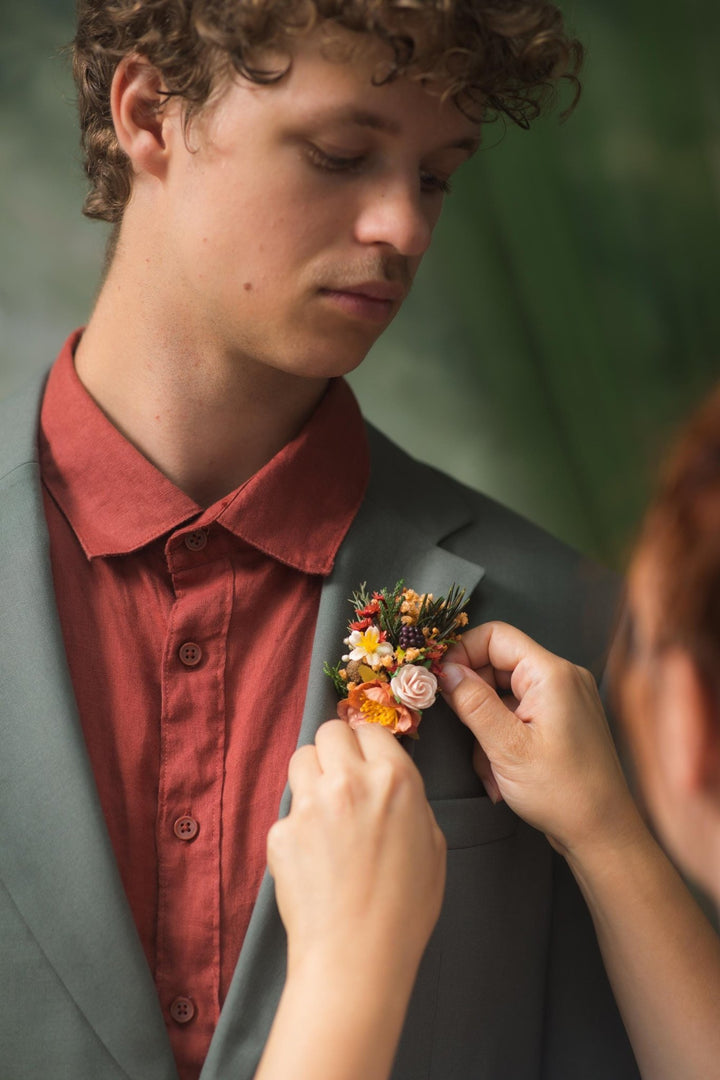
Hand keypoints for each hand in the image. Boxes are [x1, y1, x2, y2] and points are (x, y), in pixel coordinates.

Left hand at [267, 720, 445, 982]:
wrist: (356, 955)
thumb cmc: (404, 909)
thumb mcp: (432, 844)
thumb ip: (411, 800)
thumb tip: (392, 784)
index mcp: (394, 779)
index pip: (371, 728)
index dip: (369, 743)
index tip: (366, 757)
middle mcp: (349, 780)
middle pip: (331, 731)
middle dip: (336, 748)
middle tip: (342, 776)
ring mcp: (309, 803)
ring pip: (301, 757)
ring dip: (312, 775)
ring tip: (324, 810)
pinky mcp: (280, 830)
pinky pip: (287, 810)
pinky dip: (297, 826)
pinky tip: (313, 857)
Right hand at [440, 622, 636, 857]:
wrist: (604, 834)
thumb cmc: (562, 792)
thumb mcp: (506, 747)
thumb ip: (472, 703)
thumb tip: (445, 671)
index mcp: (552, 674)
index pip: (495, 636)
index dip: (462, 653)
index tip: (440, 682)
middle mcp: (561, 678)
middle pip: (497, 665)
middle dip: (474, 701)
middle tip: (465, 735)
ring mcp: (563, 699)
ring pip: (503, 695)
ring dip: (486, 729)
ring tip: (491, 769)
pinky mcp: (561, 720)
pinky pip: (518, 715)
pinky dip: (503, 739)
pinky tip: (502, 774)